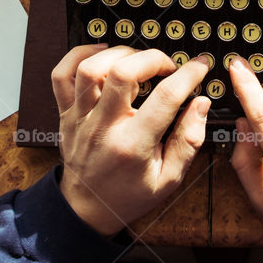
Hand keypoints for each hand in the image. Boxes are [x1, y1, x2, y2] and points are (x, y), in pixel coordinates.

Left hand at [51, 45, 210, 235]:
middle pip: (122, 73)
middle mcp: (103, 128)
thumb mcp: (169, 179)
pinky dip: (80, 55)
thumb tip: (200, 103)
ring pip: (90, 69)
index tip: (199, 66)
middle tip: (167, 65)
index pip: (165, 98)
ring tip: (137, 60)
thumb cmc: (129, 194)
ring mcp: (80, 118)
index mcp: (133, 146)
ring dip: (119, 54)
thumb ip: (189, 140)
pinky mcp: (65, 113)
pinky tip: (102, 54)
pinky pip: (62, 74)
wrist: (87, 208)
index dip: (188, 75)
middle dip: (153, 58)